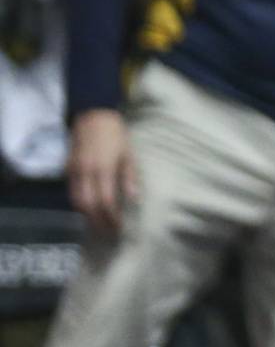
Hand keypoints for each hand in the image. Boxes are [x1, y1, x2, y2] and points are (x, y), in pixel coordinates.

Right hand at [67, 109, 137, 240]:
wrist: (93, 114)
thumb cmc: (116, 135)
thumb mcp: (128, 155)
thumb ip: (130, 178)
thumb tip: (134, 200)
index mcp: (103, 169)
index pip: (106, 202)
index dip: (112, 218)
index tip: (119, 228)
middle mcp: (86, 171)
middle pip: (88, 205)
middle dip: (97, 222)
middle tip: (108, 233)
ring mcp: (74, 169)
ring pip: (76, 200)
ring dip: (87, 215)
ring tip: (99, 225)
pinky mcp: (68, 167)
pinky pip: (72, 191)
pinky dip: (80, 203)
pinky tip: (90, 210)